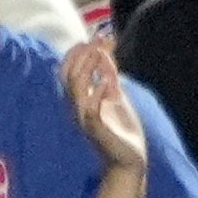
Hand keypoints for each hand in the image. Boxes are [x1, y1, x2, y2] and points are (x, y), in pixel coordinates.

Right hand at [63, 38, 149, 173]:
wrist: (129, 159)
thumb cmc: (121, 129)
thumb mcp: (116, 96)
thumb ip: (109, 76)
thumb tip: (105, 53)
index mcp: (80, 99)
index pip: (70, 70)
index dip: (78, 53)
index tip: (94, 38)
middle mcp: (77, 107)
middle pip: (69, 76)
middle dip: (81, 56)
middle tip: (96, 42)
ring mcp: (84, 119)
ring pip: (75, 90)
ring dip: (87, 70)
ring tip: (99, 54)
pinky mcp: (97, 131)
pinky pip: (91, 111)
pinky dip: (98, 94)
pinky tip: (107, 82)